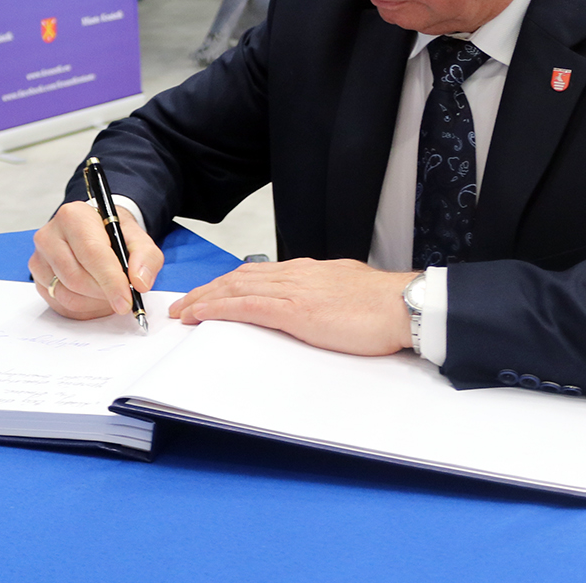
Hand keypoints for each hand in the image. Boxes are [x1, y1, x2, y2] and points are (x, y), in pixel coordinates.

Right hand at [30, 202, 162, 319]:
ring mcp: (39, 258)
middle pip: (77, 278)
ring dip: (94, 303)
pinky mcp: (38, 278)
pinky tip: (96, 298)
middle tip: (123, 298)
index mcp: (74, 216)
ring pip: (67, 295)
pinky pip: (60, 305)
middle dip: (104, 293)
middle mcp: (49, 235)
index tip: (126, 301)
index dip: (111, 281)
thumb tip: (139, 282)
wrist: (94, 232)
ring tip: (110, 294)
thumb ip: (145, 257)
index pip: (92, 253)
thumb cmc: (113, 235)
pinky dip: (83, 308)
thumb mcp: (138, 239)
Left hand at [168, 258, 414, 355]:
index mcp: (309, 271)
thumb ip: (327, 295)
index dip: (229, 284)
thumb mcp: (348, 291)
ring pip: (236, 289)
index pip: (258, 274)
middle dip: (208, 291)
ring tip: (183, 312)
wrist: (402, 305)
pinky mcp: (295, 310)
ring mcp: (294, 290)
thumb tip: (318, 304)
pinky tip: (202, 315)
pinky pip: (247, 306)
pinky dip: (219, 309)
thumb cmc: (383, 305)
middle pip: (239, 279)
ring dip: (205, 300)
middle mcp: (296, 274)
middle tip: (183, 304)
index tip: (210, 293)